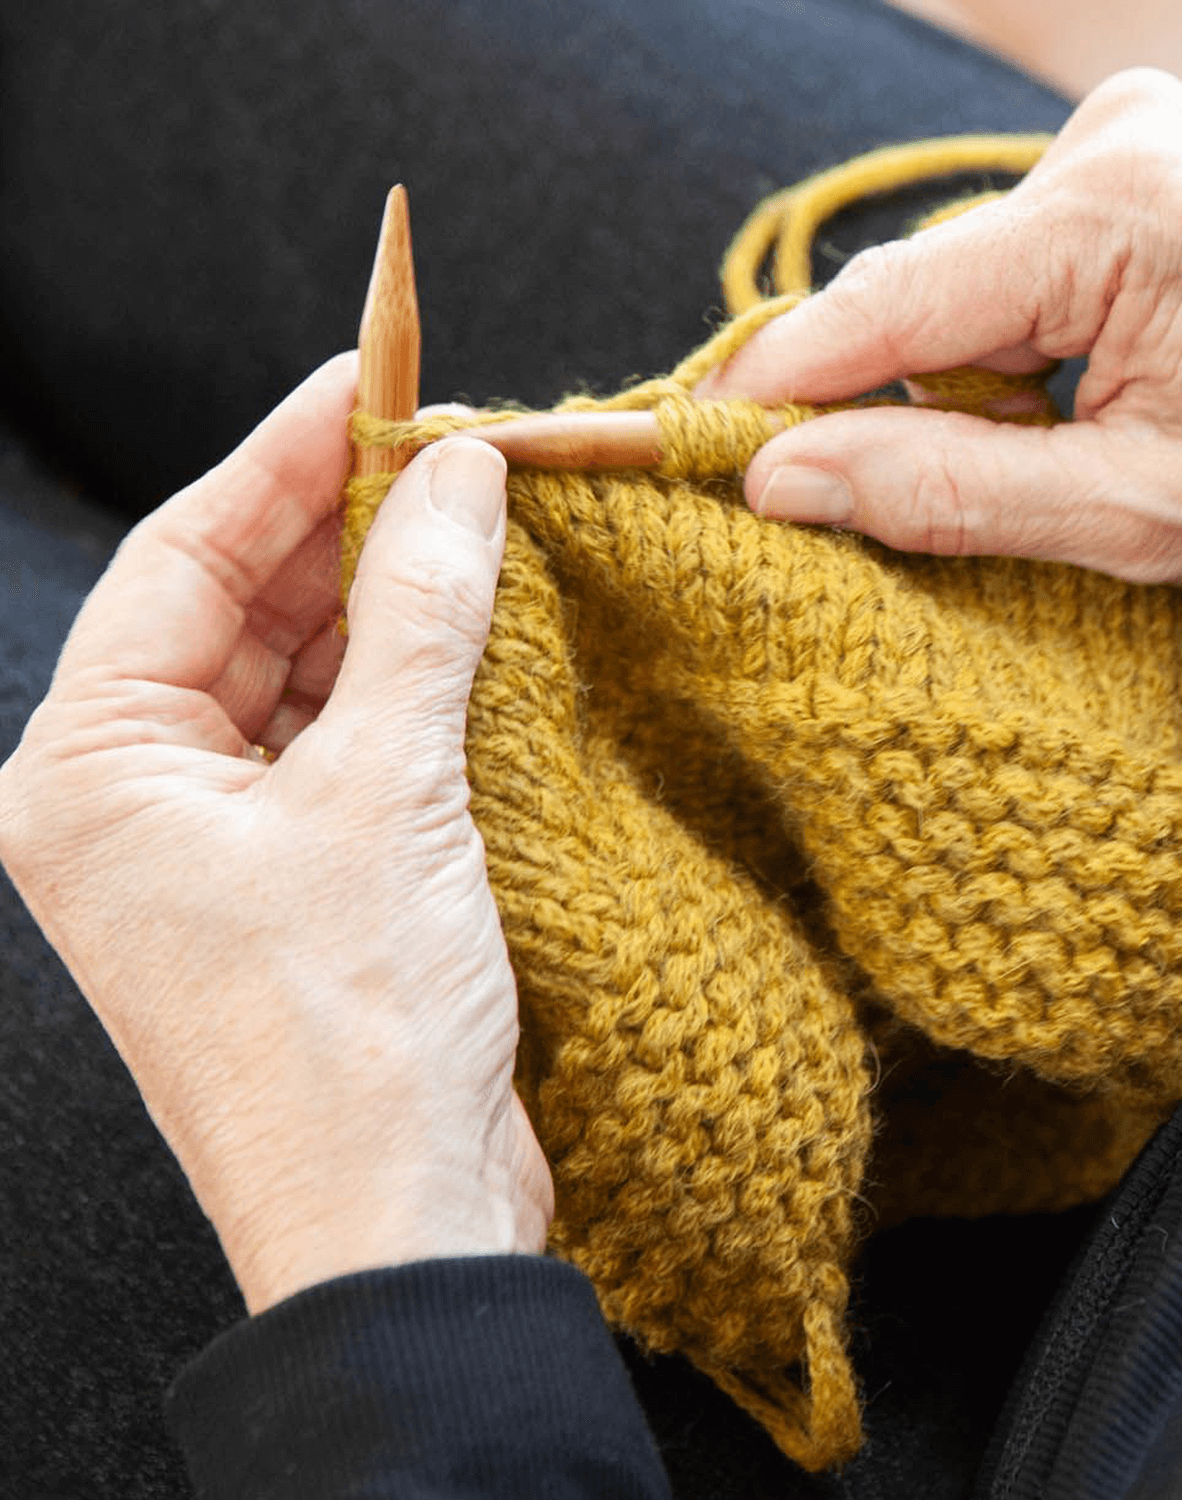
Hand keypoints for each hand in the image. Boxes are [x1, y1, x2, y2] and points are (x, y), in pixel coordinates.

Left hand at [0, 355, 551, 1313]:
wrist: (399, 1219)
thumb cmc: (353, 1036)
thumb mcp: (388, 795)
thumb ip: (422, 617)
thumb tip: (460, 476)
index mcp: (90, 770)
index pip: (187, 556)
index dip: (286, 453)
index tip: (376, 376)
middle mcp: (132, 796)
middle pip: (239, 605)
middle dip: (342, 522)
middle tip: (449, 444)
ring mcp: (215, 838)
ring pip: (299, 669)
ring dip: (384, 598)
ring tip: (472, 518)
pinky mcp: (295, 872)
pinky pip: (342, 735)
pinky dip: (405, 677)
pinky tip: (470, 624)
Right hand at [700, 69, 1181, 593]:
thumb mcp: (1132, 519)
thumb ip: (947, 494)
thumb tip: (783, 481)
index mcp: (1119, 222)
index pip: (886, 309)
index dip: (777, 387)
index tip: (692, 451)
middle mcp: (1113, 146)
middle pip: (914, 295)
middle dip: (866, 399)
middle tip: (842, 501)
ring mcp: (1126, 142)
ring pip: (955, 286)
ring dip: (946, 383)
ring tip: (1028, 461)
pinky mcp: (1136, 164)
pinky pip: (1005, 267)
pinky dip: (994, 350)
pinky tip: (1049, 405)